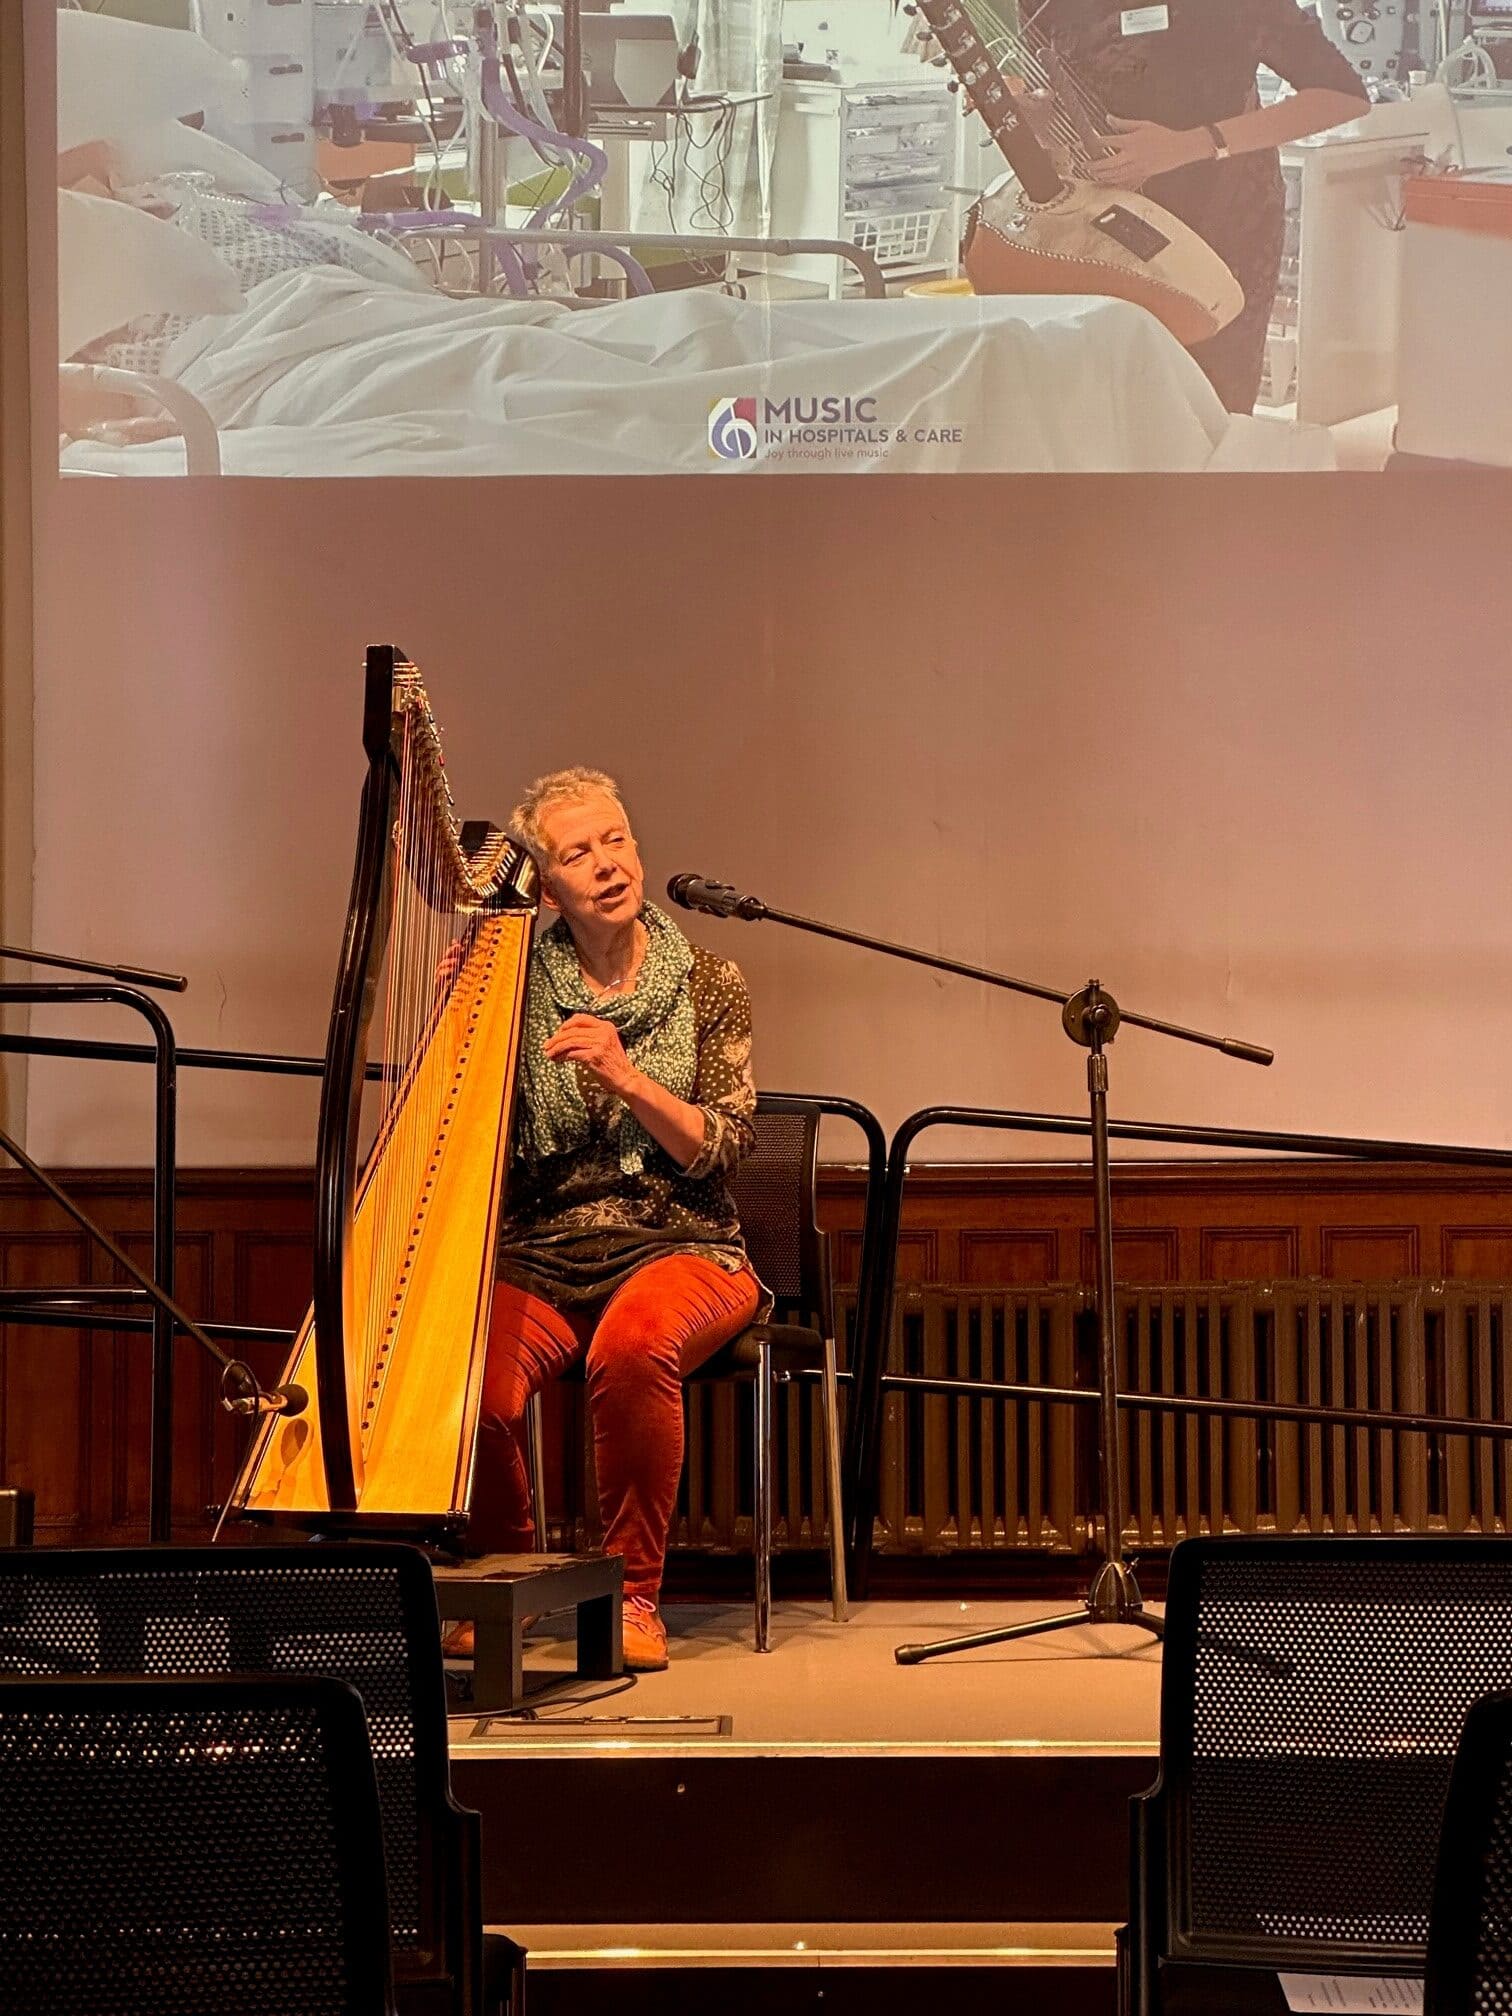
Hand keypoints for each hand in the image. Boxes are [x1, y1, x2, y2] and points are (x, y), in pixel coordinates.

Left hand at [544, 1013, 640, 1098]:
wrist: (625, 1077)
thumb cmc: (613, 1062)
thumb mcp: (606, 1042)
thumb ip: (591, 1035)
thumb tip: (565, 1035)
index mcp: (606, 1026)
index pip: (581, 1018)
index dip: (566, 1024)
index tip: (558, 1033)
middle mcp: (603, 1032)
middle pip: (572, 1030)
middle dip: (556, 1038)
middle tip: (546, 1045)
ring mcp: (599, 1043)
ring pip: (570, 1041)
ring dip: (556, 1048)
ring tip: (549, 1054)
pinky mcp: (594, 1056)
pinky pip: (572, 1053)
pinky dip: (562, 1056)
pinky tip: (558, 1060)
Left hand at [1086, 116, 1208, 188]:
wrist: (1178, 148)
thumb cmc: (1162, 135)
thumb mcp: (1143, 124)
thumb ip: (1123, 123)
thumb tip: (1108, 118)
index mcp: (1130, 141)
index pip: (1106, 142)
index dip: (1092, 144)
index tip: (1082, 145)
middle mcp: (1131, 156)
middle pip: (1106, 164)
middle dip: (1093, 165)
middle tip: (1085, 165)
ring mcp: (1135, 168)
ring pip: (1113, 175)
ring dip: (1101, 175)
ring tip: (1093, 174)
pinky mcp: (1140, 176)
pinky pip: (1123, 183)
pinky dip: (1113, 184)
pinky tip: (1106, 184)